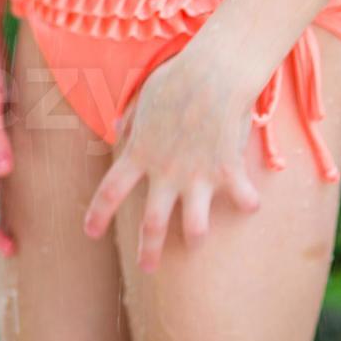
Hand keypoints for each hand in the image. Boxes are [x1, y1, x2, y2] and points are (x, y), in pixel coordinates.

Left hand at [82, 44, 262, 270]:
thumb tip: (118, 129)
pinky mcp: (227, 170)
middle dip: (148, 251)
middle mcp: (166, 172)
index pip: (110, 191)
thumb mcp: (143, 98)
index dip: (97, 215)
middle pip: (152, 224)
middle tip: (147, 268)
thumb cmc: (177, 78)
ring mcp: (197, 175)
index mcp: (140, 153)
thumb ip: (132, 120)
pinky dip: (248, 201)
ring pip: (195, 227)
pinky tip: (251, 203)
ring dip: (195, 236)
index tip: (90, 232)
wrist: (212, 71)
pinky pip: (241, 198)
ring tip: (196, 241)